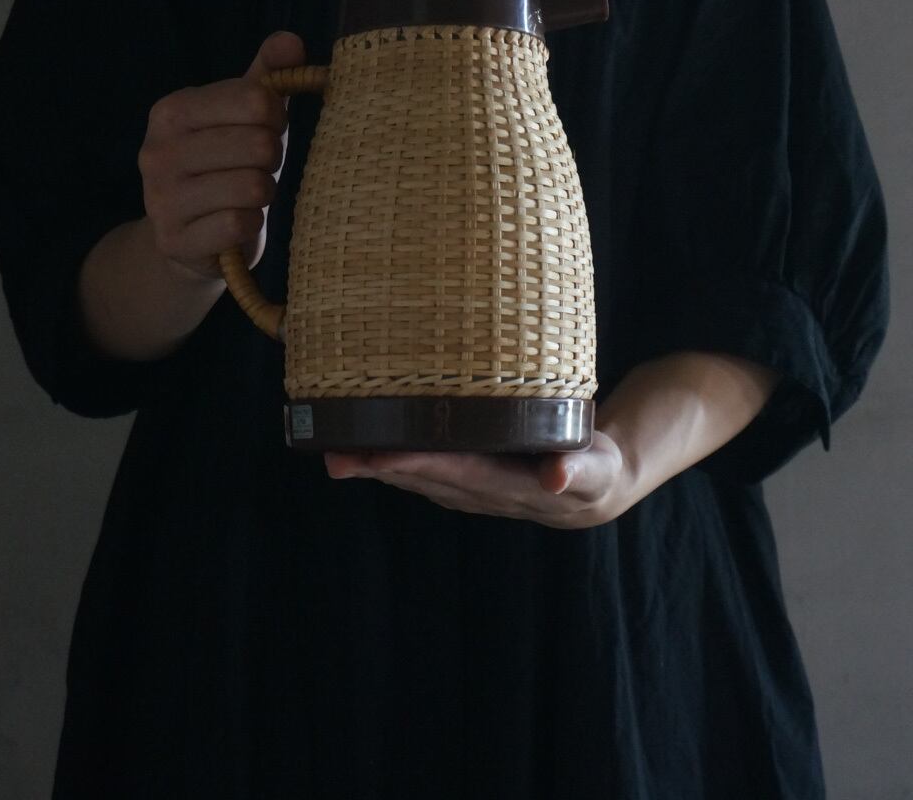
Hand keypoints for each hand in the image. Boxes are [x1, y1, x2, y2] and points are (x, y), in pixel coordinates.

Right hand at [137, 31, 303, 280]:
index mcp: (172, 111)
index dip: (277, 116)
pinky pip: (239, 224)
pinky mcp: (174, 239)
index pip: (256, 99)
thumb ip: (266, 76)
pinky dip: (251, 224)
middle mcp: (157, 151)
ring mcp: (160, 198)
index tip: (270, 129)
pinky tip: (237, 222)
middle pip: (259, 145)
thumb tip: (291, 42)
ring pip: (253, 187)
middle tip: (258, 168)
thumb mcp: (243, 117)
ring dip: (264, 193)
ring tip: (248, 195)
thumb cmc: (227, 166)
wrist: (191, 238)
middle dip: (272, 159)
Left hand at [323, 430, 639, 529]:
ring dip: (373, 463)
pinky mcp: (462, 473)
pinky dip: (390, 453)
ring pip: (413, 472)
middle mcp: (477, 490)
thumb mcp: (596, 471)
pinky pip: (420, 464)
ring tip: (331, 447)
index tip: (382, 454)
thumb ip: (577, 471)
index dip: (417, 463)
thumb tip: (557, 476)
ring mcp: (465, 485)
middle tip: (333, 454)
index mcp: (506, 486)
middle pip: (420, 476)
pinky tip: (362, 439)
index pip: (454, 471)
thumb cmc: (595, 469)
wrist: (592, 484)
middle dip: (377, 466)